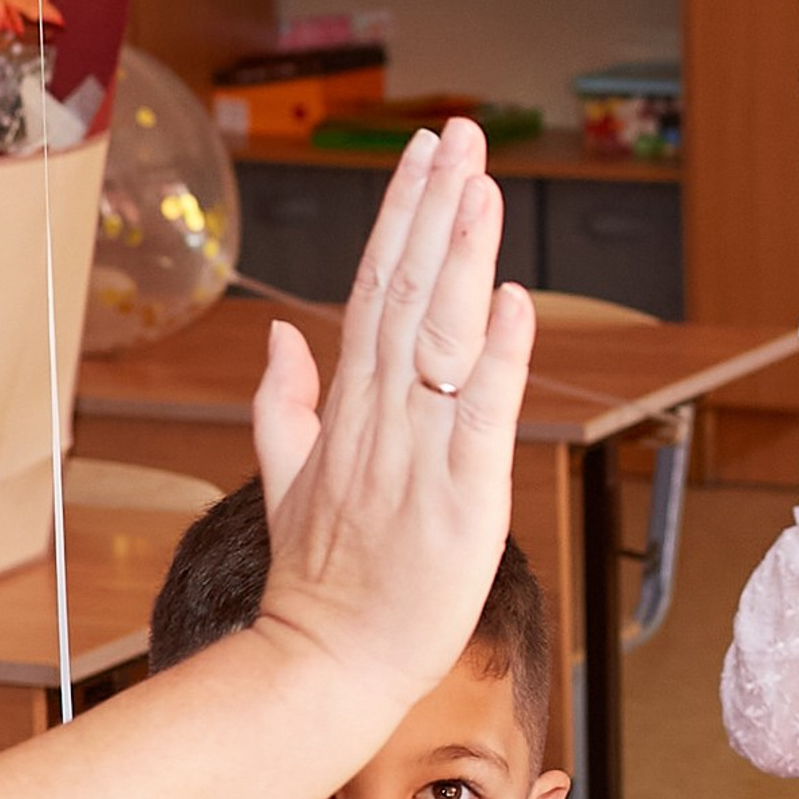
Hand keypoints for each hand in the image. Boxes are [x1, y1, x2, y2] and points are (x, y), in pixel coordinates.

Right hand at [253, 121, 535, 704]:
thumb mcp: (288, 478)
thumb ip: (285, 404)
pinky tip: (515, 301)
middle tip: (459, 132)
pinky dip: (500, 358)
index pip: (376, 287)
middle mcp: (382, 416)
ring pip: (442, 336)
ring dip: (464, 257)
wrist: (326, 665)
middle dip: (436, 207)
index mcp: (349, 406)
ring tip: (482, 185)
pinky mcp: (460, 498)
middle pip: (409, 291)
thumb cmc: (321, 581)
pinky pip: (481, 416)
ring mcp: (418, 453)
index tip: (423, 152)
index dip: (402, 216)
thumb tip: (282, 336)